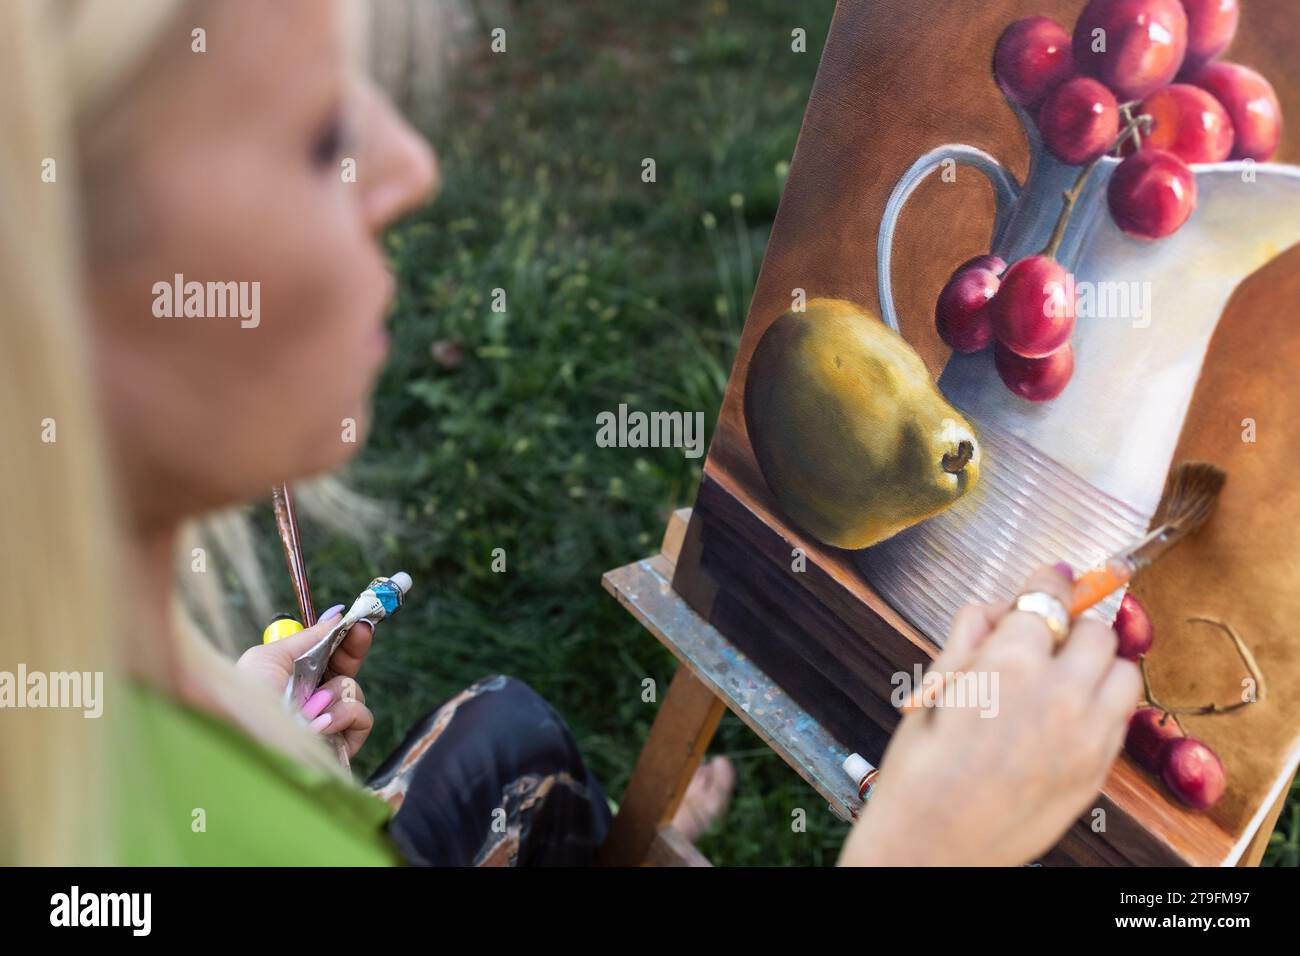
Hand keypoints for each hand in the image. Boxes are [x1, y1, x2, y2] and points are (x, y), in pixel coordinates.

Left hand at [236, 605, 375, 757]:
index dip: (343, 637)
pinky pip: (363, 717)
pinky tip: (322, 724)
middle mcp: (313, 701)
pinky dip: (345, 714)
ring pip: (355, 691)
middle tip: (362, 629)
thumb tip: (336, 616)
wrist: (247, 740)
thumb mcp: (269, 657)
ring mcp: (329, 723)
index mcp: (294, 680)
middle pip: (348, 669)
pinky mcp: (342, 744)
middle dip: (355, 647)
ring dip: (337, 691)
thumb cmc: (247, 700)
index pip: (328, 656)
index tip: (355, 621)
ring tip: (311, 707)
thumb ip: (307, 637)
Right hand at [839, 564, 1141, 866]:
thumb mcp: (934, 690)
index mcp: (1009, 662)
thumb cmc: (921, 769)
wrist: (934, 845)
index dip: (1049, 580)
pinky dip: (1104, 704)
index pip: (1048, 596)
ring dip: (1099, 664)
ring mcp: (1087, 733)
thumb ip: (967, 639)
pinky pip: (1122, 717)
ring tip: (1067, 676)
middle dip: (1073, 625)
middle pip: (1096, 630)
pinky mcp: (1098, 769)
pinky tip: (1069, 714)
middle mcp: (1059, 691)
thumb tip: (990, 608)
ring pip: (1124, 671)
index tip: (1052, 576)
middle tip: (1049, 637)